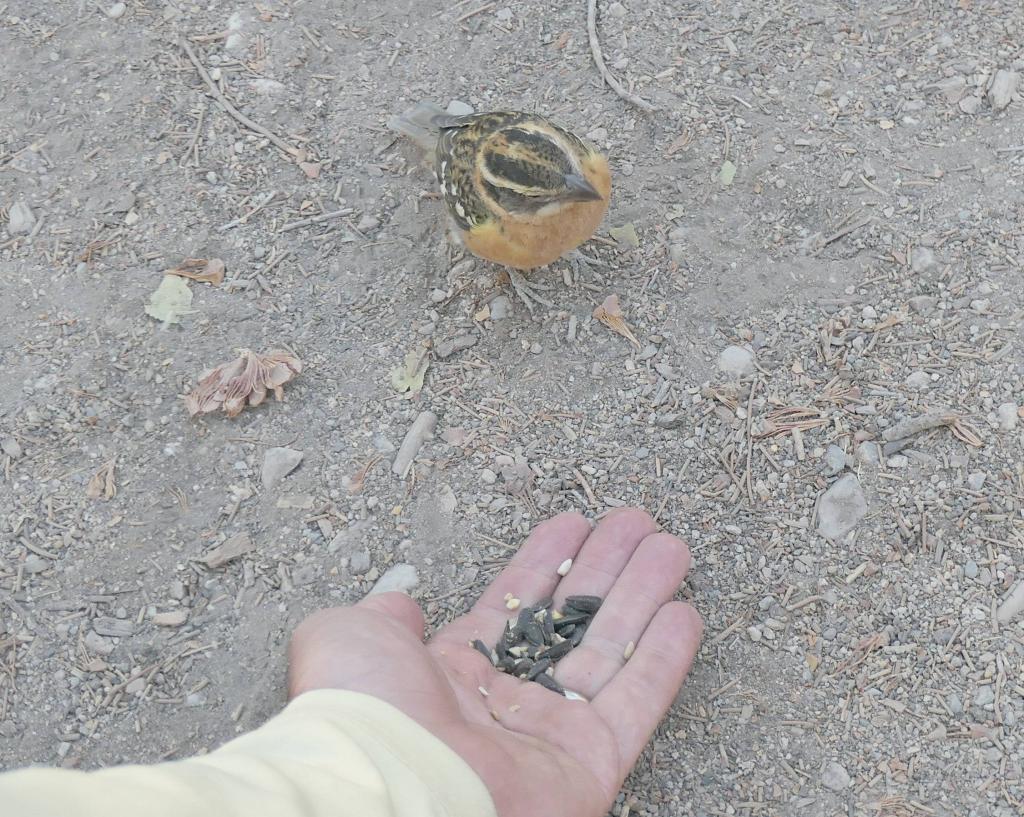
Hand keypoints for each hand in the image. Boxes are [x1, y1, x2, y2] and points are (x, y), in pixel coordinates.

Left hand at [288, 509, 701, 816]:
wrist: (389, 784)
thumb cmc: (362, 709)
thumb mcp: (348, 638)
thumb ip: (382, 617)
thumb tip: (401, 605)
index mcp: (453, 669)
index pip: (514, 602)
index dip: (545, 559)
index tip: (574, 522)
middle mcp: (507, 698)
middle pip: (571, 618)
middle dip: (605, 567)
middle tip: (637, 523)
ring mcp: (551, 731)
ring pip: (610, 649)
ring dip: (643, 596)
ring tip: (670, 547)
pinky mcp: (589, 763)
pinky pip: (636, 703)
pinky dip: (663, 659)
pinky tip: (683, 613)